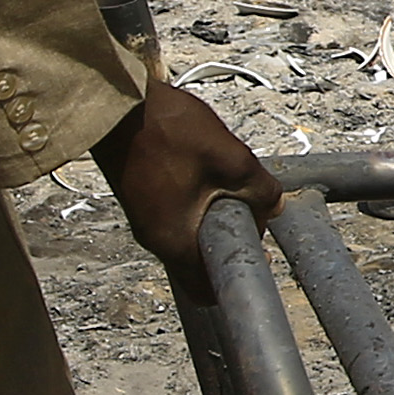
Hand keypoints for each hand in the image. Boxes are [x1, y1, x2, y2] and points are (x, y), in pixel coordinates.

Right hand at [90, 76, 272, 267]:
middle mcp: (154, 239)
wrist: (118, 106)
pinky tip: (207, 172)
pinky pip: (175, 215)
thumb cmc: (168, 132)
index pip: (205, 288)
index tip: (258, 252)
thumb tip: (275, 207)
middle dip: (229, 238)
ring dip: (213, 217)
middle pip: (199, 259)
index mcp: (174, 241)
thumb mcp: (231, 159)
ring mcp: (143, 219)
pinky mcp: (140, 199)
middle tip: (251, 210)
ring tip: (230, 183)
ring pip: (188, 233)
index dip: (236, 273)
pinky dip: (196, 203)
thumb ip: (260, 189)